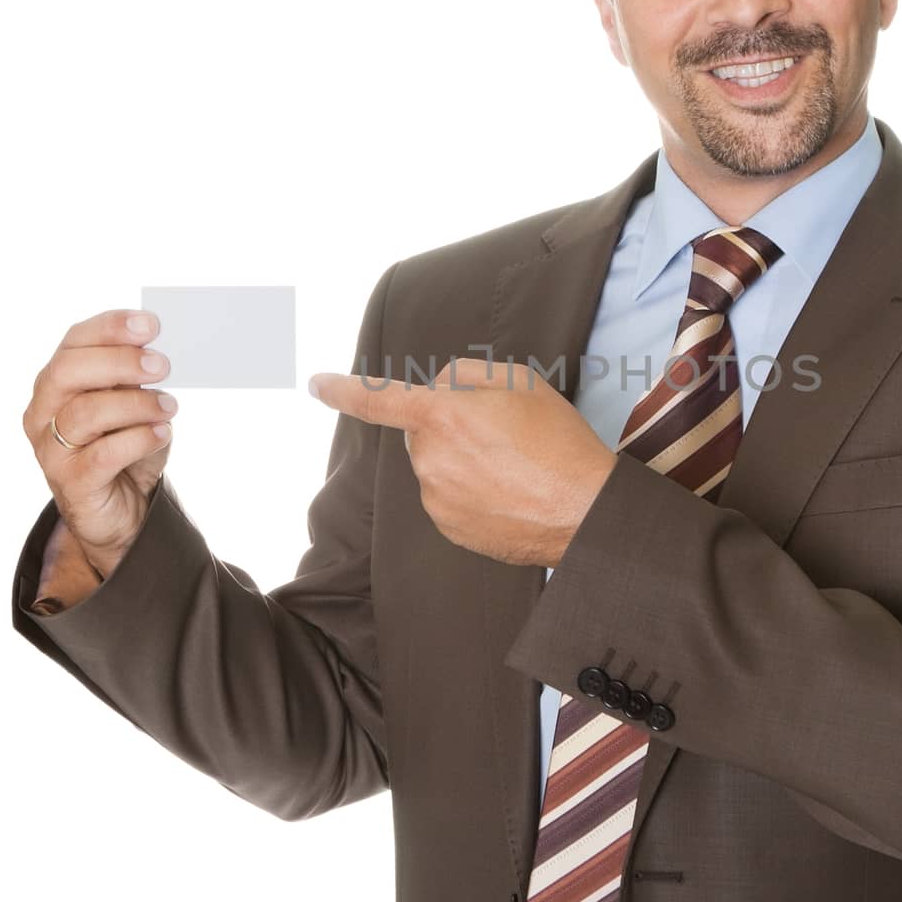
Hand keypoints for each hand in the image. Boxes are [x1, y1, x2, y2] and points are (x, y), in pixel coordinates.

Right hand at [21, 309, 177, 577]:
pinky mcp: (70, 482)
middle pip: (68, 371)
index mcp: (57, 381)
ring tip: (169, 406)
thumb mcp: (134, 404)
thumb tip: (162, 351)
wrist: (122, 509)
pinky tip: (162, 433)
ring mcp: (51, 448)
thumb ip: (138, 377)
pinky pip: (102, 455)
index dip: (109, 327)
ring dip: (136, 404)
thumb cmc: (125, 445)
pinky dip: (138, 439)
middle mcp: (44, 410)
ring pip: (86, 413)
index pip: (74, 342)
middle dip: (119, 361)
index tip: (150, 324)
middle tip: (162, 365)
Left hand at [309, 356, 615, 566]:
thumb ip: (466, 373)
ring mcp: (437, 498)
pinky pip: (448, 498)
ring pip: (436, 465)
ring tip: (512, 465)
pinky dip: (470, 491)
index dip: (343, 390)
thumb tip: (440, 387)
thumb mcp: (520, 381)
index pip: (377, 398)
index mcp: (441, 416)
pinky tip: (507, 491)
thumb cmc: (558, 440)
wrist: (584, 510)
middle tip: (500, 430)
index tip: (317, 384)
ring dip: (461, 459)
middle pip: (422, 430)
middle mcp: (429, 459)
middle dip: (448, 424)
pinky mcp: (449, 528)